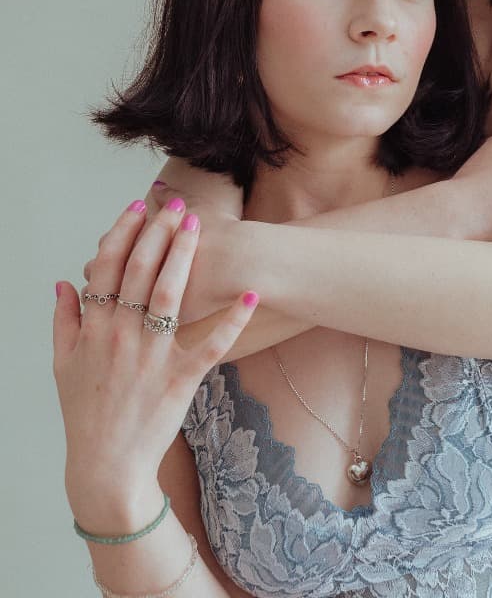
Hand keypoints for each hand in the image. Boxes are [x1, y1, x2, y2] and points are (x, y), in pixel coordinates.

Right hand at [55, 199, 258, 531]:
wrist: (106, 467)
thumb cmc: (84, 414)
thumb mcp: (63, 365)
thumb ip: (64, 320)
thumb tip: (64, 282)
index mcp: (94, 329)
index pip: (107, 268)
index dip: (122, 234)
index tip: (137, 207)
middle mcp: (122, 337)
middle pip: (141, 272)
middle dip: (159, 232)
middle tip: (176, 203)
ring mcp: (152, 357)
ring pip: (170, 296)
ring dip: (185, 256)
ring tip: (198, 225)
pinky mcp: (181, 379)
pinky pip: (211, 343)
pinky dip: (233, 318)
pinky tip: (251, 292)